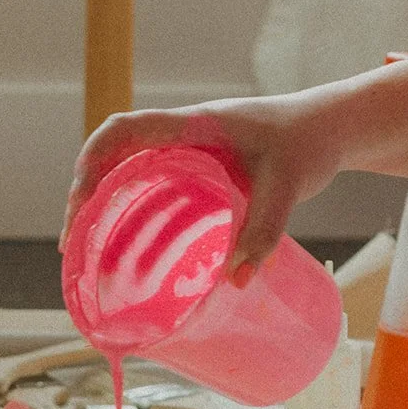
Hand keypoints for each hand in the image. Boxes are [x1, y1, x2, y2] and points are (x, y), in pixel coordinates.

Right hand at [58, 92, 343, 282]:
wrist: (332, 127)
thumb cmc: (308, 144)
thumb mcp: (287, 186)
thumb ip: (264, 231)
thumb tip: (235, 283)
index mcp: (194, 125)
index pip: (124, 129)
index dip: (93, 160)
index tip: (82, 203)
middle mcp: (183, 133)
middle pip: (115, 153)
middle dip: (86, 193)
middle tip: (75, 244)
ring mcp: (190, 149)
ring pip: (130, 168)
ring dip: (105, 201)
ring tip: (91, 249)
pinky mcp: (202, 166)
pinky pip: (154, 180)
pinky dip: (133, 206)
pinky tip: (132, 242)